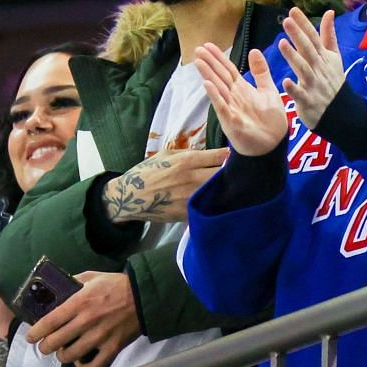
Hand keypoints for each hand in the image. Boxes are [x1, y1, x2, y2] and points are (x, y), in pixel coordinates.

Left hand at [28, 270, 140, 366]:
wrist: (143, 296)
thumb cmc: (115, 285)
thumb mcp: (91, 276)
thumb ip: (72, 282)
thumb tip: (56, 289)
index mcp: (79, 302)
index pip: (49, 322)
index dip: (36, 332)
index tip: (31, 337)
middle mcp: (86, 322)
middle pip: (55, 342)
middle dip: (45, 346)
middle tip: (45, 345)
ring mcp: (99, 337)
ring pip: (70, 356)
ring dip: (62, 356)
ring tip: (62, 352)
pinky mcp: (112, 348)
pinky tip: (80, 363)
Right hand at [102, 145, 229, 223]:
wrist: (130, 197)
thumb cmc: (147, 172)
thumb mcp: (166, 155)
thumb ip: (188, 153)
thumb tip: (210, 154)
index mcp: (186, 161)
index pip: (220, 156)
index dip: (231, 156)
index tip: (235, 157)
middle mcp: (192, 179)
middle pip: (224, 175)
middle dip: (232, 173)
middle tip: (236, 173)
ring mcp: (191, 198)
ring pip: (219, 192)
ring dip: (226, 189)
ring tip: (232, 187)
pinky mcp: (188, 213)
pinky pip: (208, 208)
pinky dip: (215, 205)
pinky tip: (218, 202)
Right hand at [196, 44, 287, 155]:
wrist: (274, 144)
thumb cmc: (270, 120)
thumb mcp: (268, 90)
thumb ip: (260, 72)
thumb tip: (254, 50)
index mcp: (241, 89)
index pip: (227, 69)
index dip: (218, 57)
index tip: (207, 45)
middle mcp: (233, 97)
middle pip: (220, 76)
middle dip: (209, 63)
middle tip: (197, 49)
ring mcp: (231, 109)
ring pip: (218, 89)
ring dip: (208, 75)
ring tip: (199, 62)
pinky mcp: (232, 122)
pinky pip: (222, 107)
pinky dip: (215, 96)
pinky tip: (207, 85)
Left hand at [276, 8, 346, 131]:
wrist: (340, 112)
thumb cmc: (333, 80)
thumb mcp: (334, 57)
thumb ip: (328, 35)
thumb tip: (329, 12)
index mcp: (323, 57)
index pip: (313, 37)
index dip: (304, 24)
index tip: (293, 10)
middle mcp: (318, 68)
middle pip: (308, 49)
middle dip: (298, 35)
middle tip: (286, 21)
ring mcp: (313, 84)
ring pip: (303, 69)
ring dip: (293, 57)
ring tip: (282, 44)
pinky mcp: (308, 101)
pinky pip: (300, 95)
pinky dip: (294, 89)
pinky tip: (285, 81)